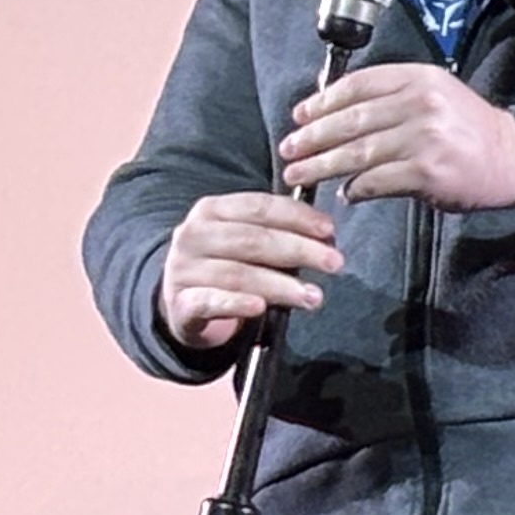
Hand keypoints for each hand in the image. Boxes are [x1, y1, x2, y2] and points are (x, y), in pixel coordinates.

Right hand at [159, 193, 339, 352]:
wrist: (183, 303)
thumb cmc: (224, 266)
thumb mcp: (246, 242)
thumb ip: (279, 235)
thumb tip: (327, 238)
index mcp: (211, 210)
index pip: (258, 207)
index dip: (297, 216)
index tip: (330, 230)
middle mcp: (193, 235)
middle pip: (252, 240)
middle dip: (299, 250)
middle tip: (335, 263)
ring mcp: (182, 270)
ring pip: (237, 274)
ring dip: (280, 285)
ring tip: (313, 296)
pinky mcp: (180, 304)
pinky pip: (210, 302)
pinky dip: (236, 303)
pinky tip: (261, 307)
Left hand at [281, 63, 514, 212]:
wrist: (514, 158)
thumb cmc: (469, 129)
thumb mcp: (435, 95)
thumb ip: (392, 98)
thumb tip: (335, 115)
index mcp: (418, 78)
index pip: (357, 85)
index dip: (322, 101)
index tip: (300, 116)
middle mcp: (419, 103)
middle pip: (350, 119)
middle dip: (312, 136)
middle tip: (288, 148)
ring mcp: (423, 137)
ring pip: (356, 152)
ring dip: (321, 165)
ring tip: (298, 173)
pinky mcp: (426, 172)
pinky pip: (376, 181)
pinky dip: (355, 189)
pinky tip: (345, 193)